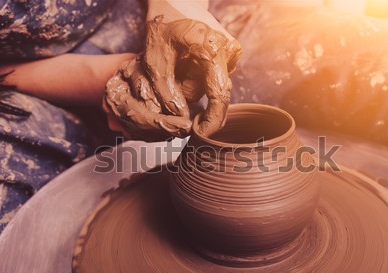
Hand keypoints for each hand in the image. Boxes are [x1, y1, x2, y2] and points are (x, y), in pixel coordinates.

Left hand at [103, 14, 240, 140]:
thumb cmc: (163, 23)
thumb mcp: (155, 59)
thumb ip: (167, 92)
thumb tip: (181, 118)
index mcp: (213, 49)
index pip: (219, 95)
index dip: (213, 119)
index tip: (203, 134)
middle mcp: (230, 51)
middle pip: (210, 91)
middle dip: (188, 91)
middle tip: (170, 74)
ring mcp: (232, 52)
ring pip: (209, 85)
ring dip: (189, 83)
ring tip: (176, 62)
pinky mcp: (230, 54)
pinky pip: (211, 77)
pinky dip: (196, 76)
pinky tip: (187, 60)